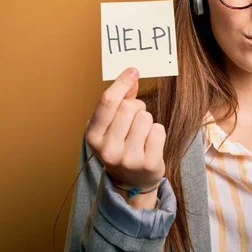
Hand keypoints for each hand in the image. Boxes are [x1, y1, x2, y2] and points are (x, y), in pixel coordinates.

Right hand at [86, 67, 165, 189]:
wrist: (131, 181)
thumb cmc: (121, 145)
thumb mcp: (112, 125)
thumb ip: (120, 100)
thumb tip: (132, 75)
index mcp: (93, 136)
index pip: (108, 103)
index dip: (121, 83)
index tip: (133, 70)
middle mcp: (107, 149)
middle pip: (129, 107)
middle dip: (137, 106)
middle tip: (135, 118)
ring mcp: (128, 159)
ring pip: (146, 118)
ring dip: (147, 121)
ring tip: (141, 134)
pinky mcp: (148, 164)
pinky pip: (158, 130)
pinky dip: (157, 132)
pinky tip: (150, 143)